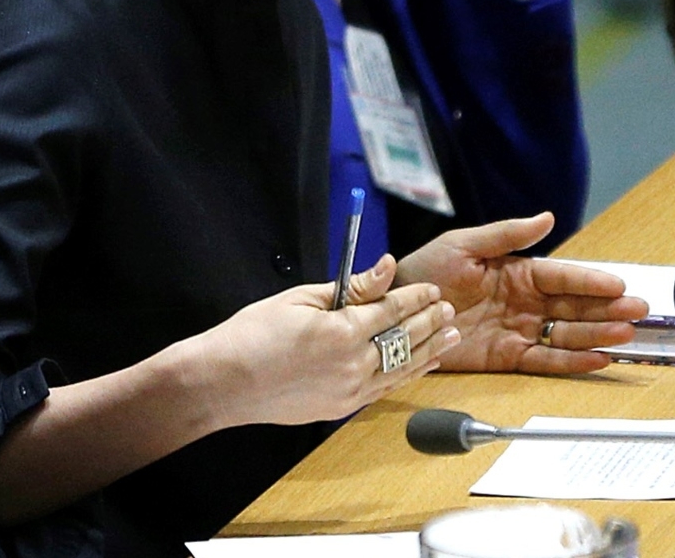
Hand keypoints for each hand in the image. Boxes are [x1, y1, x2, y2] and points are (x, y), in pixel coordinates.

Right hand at [187, 254, 459, 428]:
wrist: (222, 383)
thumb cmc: (252, 334)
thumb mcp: (300, 298)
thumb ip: (352, 287)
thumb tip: (386, 266)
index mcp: (342, 331)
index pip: (392, 309)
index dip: (416, 297)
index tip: (432, 288)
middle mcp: (352, 364)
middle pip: (404, 338)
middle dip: (430, 321)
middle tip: (449, 309)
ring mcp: (348, 391)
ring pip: (401, 367)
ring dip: (430, 349)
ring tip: (452, 335)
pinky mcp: (340, 408)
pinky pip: (386, 389)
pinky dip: (409, 375)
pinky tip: (424, 364)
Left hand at [395, 213, 649, 374]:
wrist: (394, 310)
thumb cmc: (426, 270)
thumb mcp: (463, 243)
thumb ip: (507, 233)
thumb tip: (547, 218)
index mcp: (519, 271)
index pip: (564, 276)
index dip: (592, 281)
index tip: (618, 285)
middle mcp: (525, 302)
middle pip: (575, 307)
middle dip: (607, 310)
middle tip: (638, 312)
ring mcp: (519, 330)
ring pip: (567, 334)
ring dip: (597, 336)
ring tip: (624, 337)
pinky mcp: (506, 358)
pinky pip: (544, 361)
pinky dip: (571, 362)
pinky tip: (596, 360)